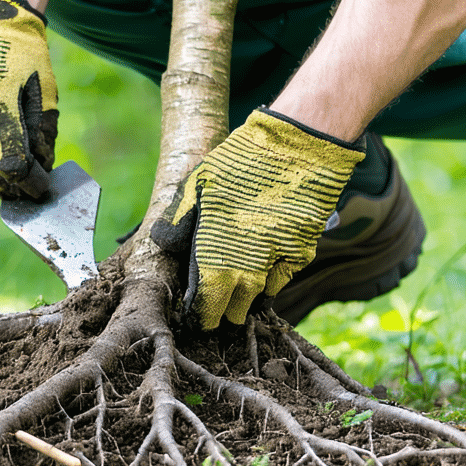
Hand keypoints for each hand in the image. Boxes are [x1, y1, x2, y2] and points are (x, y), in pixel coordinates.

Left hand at [149, 109, 364, 329]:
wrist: (298, 148)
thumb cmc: (241, 163)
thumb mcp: (198, 185)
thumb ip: (180, 220)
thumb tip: (162, 242)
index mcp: (216, 257)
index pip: (207, 305)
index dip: (202, 315)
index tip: (197, 318)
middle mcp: (248, 268)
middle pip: (234, 309)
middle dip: (223, 311)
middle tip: (215, 309)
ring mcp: (278, 262)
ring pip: (259, 296)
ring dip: (246, 298)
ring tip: (236, 298)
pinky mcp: (303, 251)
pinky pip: (282, 278)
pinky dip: (272, 279)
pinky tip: (262, 274)